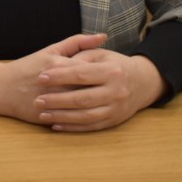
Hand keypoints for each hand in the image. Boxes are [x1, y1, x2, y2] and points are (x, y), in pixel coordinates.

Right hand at [0, 33, 106, 122]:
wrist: (1, 88)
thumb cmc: (27, 67)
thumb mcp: (50, 50)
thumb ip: (77, 42)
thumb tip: (103, 36)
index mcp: (56, 65)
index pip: (89, 70)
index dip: (104, 73)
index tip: (115, 74)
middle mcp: (54, 84)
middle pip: (89, 89)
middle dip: (104, 91)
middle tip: (117, 90)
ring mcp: (50, 101)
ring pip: (82, 107)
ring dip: (96, 106)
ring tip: (107, 104)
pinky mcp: (46, 116)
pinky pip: (70, 120)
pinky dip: (83, 119)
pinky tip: (92, 116)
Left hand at [33, 50, 167, 131]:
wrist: (143, 82)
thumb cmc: (114, 64)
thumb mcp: (100, 55)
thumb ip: (80, 56)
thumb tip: (59, 64)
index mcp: (112, 71)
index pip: (81, 74)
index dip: (60, 76)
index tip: (41, 77)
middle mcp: (116, 92)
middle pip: (82, 98)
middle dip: (57, 100)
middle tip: (37, 100)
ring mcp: (116, 109)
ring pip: (85, 116)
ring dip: (62, 116)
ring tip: (42, 114)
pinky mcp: (114, 121)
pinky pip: (91, 126)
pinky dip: (72, 127)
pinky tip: (56, 125)